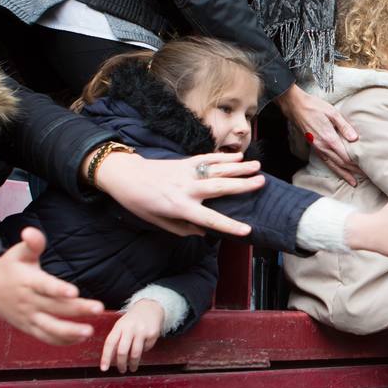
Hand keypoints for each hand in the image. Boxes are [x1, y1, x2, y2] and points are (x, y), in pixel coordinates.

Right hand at [0, 227, 103, 344]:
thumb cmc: (9, 267)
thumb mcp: (19, 253)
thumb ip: (31, 243)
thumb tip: (30, 231)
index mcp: (27, 281)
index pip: (44, 287)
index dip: (58, 290)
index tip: (74, 292)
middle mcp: (28, 301)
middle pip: (54, 308)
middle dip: (77, 310)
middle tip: (99, 308)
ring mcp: (28, 317)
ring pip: (49, 328)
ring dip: (70, 332)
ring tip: (90, 332)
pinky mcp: (28, 328)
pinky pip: (45, 337)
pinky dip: (62, 340)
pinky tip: (81, 338)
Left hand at [92, 150, 264, 236]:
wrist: (125, 176)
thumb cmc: (140, 203)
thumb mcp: (159, 222)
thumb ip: (182, 228)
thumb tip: (204, 231)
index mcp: (180, 207)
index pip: (210, 219)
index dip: (229, 225)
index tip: (247, 230)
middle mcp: (186, 189)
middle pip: (219, 187)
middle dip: (242, 185)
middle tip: (262, 182)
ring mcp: (187, 172)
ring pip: (217, 169)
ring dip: (238, 167)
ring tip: (258, 166)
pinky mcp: (184, 161)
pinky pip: (207, 158)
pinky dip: (223, 157)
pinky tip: (238, 156)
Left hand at [100, 299, 164, 372]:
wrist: (150, 307)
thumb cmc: (132, 320)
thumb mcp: (121, 325)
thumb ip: (116, 339)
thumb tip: (110, 359)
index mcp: (119, 326)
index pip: (110, 343)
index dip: (106, 357)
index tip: (104, 368)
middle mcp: (130, 328)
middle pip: (122, 351)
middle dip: (121, 364)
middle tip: (121, 370)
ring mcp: (142, 330)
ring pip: (135, 353)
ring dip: (133, 364)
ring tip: (133, 368)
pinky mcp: (152, 334)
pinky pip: (147, 348)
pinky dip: (144, 351)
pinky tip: (143, 347)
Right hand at [279, 85, 360, 185]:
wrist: (295, 106)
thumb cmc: (314, 107)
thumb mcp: (332, 112)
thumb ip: (344, 126)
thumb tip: (354, 138)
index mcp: (329, 139)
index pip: (346, 157)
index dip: (356, 165)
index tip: (367, 170)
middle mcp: (323, 147)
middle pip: (341, 164)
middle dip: (353, 172)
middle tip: (365, 178)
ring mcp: (318, 148)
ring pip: (333, 166)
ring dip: (344, 175)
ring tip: (353, 182)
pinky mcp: (314, 147)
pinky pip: (326, 162)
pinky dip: (334, 169)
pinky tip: (339, 172)